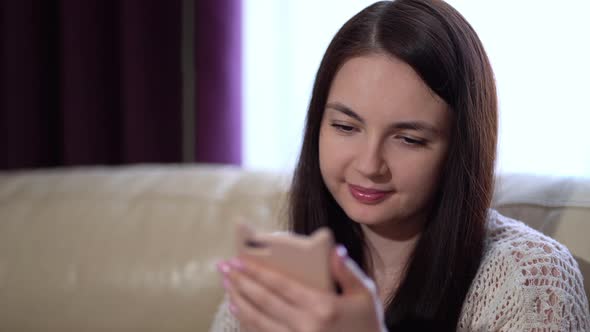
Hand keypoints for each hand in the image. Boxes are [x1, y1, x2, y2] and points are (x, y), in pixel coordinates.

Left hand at [216, 245, 387, 331]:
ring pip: (258, 321)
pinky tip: (239, 310)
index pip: (281, 286)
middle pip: (264, 301)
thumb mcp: (365, 295)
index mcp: (323, 307)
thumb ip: (347, 271)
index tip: (238, 260)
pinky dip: (247, 323)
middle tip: (224, 268)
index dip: (256, 272)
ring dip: (239, 301)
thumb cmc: (367, 324)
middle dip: (241, 283)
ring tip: (227, 286)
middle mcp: (306, 326)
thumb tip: (333, 249)